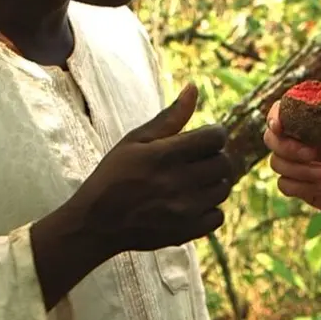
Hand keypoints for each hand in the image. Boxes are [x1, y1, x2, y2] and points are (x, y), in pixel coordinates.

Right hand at [64, 82, 232, 255]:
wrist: (97, 222)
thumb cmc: (114, 175)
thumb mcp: (135, 140)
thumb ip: (170, 116)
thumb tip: (194, 87)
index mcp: (165, 156)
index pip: (215, 138)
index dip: (214, 133)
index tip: (204, 137)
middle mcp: (178, 183)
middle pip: (223, 163)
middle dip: (215, 156)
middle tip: (199, 159)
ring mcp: (184, 210)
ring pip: (223, 189)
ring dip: (214, 181)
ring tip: (194, 180)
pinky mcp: (185, 232)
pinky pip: (218, 216)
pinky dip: (210, 208)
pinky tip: (193, 202)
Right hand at [263, 94, 320, 221]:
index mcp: (318, 125)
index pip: (286, 113)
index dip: (275, 116)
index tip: (280, 125)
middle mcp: (305, 143)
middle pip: (272, 139)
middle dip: (285, 146)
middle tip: (311, 153)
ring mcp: (302, 166)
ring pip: (276, 162)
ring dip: (297, 169)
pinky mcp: (302, 188)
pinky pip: (284, 185)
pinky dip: (299, 186)